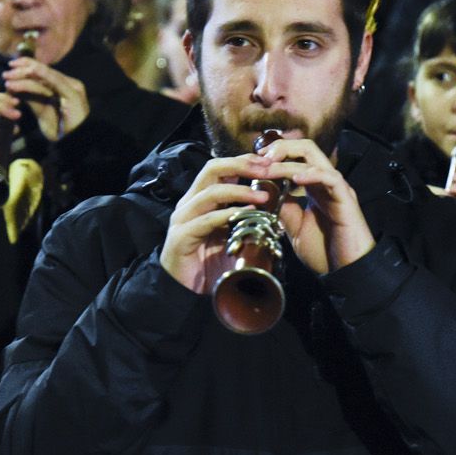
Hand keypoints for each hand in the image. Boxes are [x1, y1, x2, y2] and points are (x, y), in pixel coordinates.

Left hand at [3, 57, 90, 138]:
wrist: (74, 142)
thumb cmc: (59, 130)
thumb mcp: (42, 112)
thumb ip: (33, 99)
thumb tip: (14, 87)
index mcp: (64, 87)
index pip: (44, 71)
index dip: (27, 65)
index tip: (11, 66)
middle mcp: (69, 84)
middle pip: (44, 70)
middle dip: (24, 68)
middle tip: (6, 72)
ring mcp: (72, 88)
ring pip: (46, 75)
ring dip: (27, 74)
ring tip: (10, 77)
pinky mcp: (73, 94)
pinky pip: (55, 81)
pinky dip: (41, 74)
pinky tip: (28, 72)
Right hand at [159, 155, 278, 292]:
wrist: (187, 293)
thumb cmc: (212, 264)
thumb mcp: (233, 235)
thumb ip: (245, 217)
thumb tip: (274, 203)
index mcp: (201, 199)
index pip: (221, 168)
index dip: (244, 161)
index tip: (269, 163)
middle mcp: (190, 203)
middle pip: (212, 169)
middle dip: (241, 165)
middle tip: (267, 169)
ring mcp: (183, 219)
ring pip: (210, 192)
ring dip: (239, 191)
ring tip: (264, 196)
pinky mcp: (181, 236)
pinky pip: (206, 220)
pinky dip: (227, 215)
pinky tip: (246, 215)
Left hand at [258, 136, 375, 274]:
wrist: (346, 272)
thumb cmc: (325, 252)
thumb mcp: (294, 228)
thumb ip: (282, 208)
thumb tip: (263, 191)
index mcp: (314, 187)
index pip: (295, 157)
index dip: (274, 155)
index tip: (252, 162)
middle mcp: (325, 182)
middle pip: (305, 148)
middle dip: (280, 148)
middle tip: (260, 159)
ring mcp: (337, 187)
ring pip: (313, 158)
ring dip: (287, 161)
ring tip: (268, 168)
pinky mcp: (346, 198)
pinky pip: (330, 177)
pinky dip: (312, 174)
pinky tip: (295, 179)